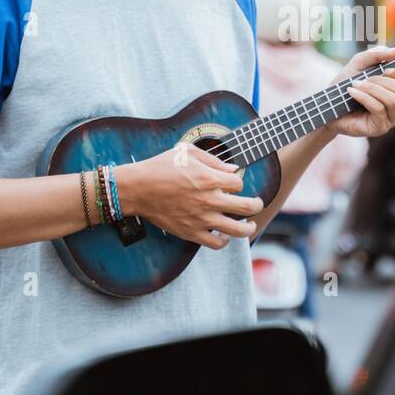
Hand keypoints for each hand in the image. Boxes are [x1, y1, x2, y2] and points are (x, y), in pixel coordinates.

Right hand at [118, 144, 264, 249]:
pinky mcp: (191, 232)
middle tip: (257, 203)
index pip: (239, 183)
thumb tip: (232, 169)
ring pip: (238, 230)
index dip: (237, 182)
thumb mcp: (187, 151)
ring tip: (251, 225)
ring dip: (249, 227)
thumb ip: (213, 160)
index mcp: (210, 178)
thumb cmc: (160, 167)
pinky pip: (216, 243)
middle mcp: (209, 200)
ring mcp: (202, 219)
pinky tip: (225, 235)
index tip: (231, 182)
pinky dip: (225, 241)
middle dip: (257, 204)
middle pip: (248, 206)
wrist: (138, 188)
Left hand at [325, 45, 394, 138]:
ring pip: (392, 99)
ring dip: (371, 88)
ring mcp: (390, 119)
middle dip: (380, 80)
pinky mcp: (379, 128)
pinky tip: (352, 93)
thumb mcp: (359, 64)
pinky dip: (364, 96)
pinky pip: (379, 108)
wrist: (328, 107)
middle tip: (363, 79)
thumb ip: (377, 55)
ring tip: (355, 85)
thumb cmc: (345, 85)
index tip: (386, 69)